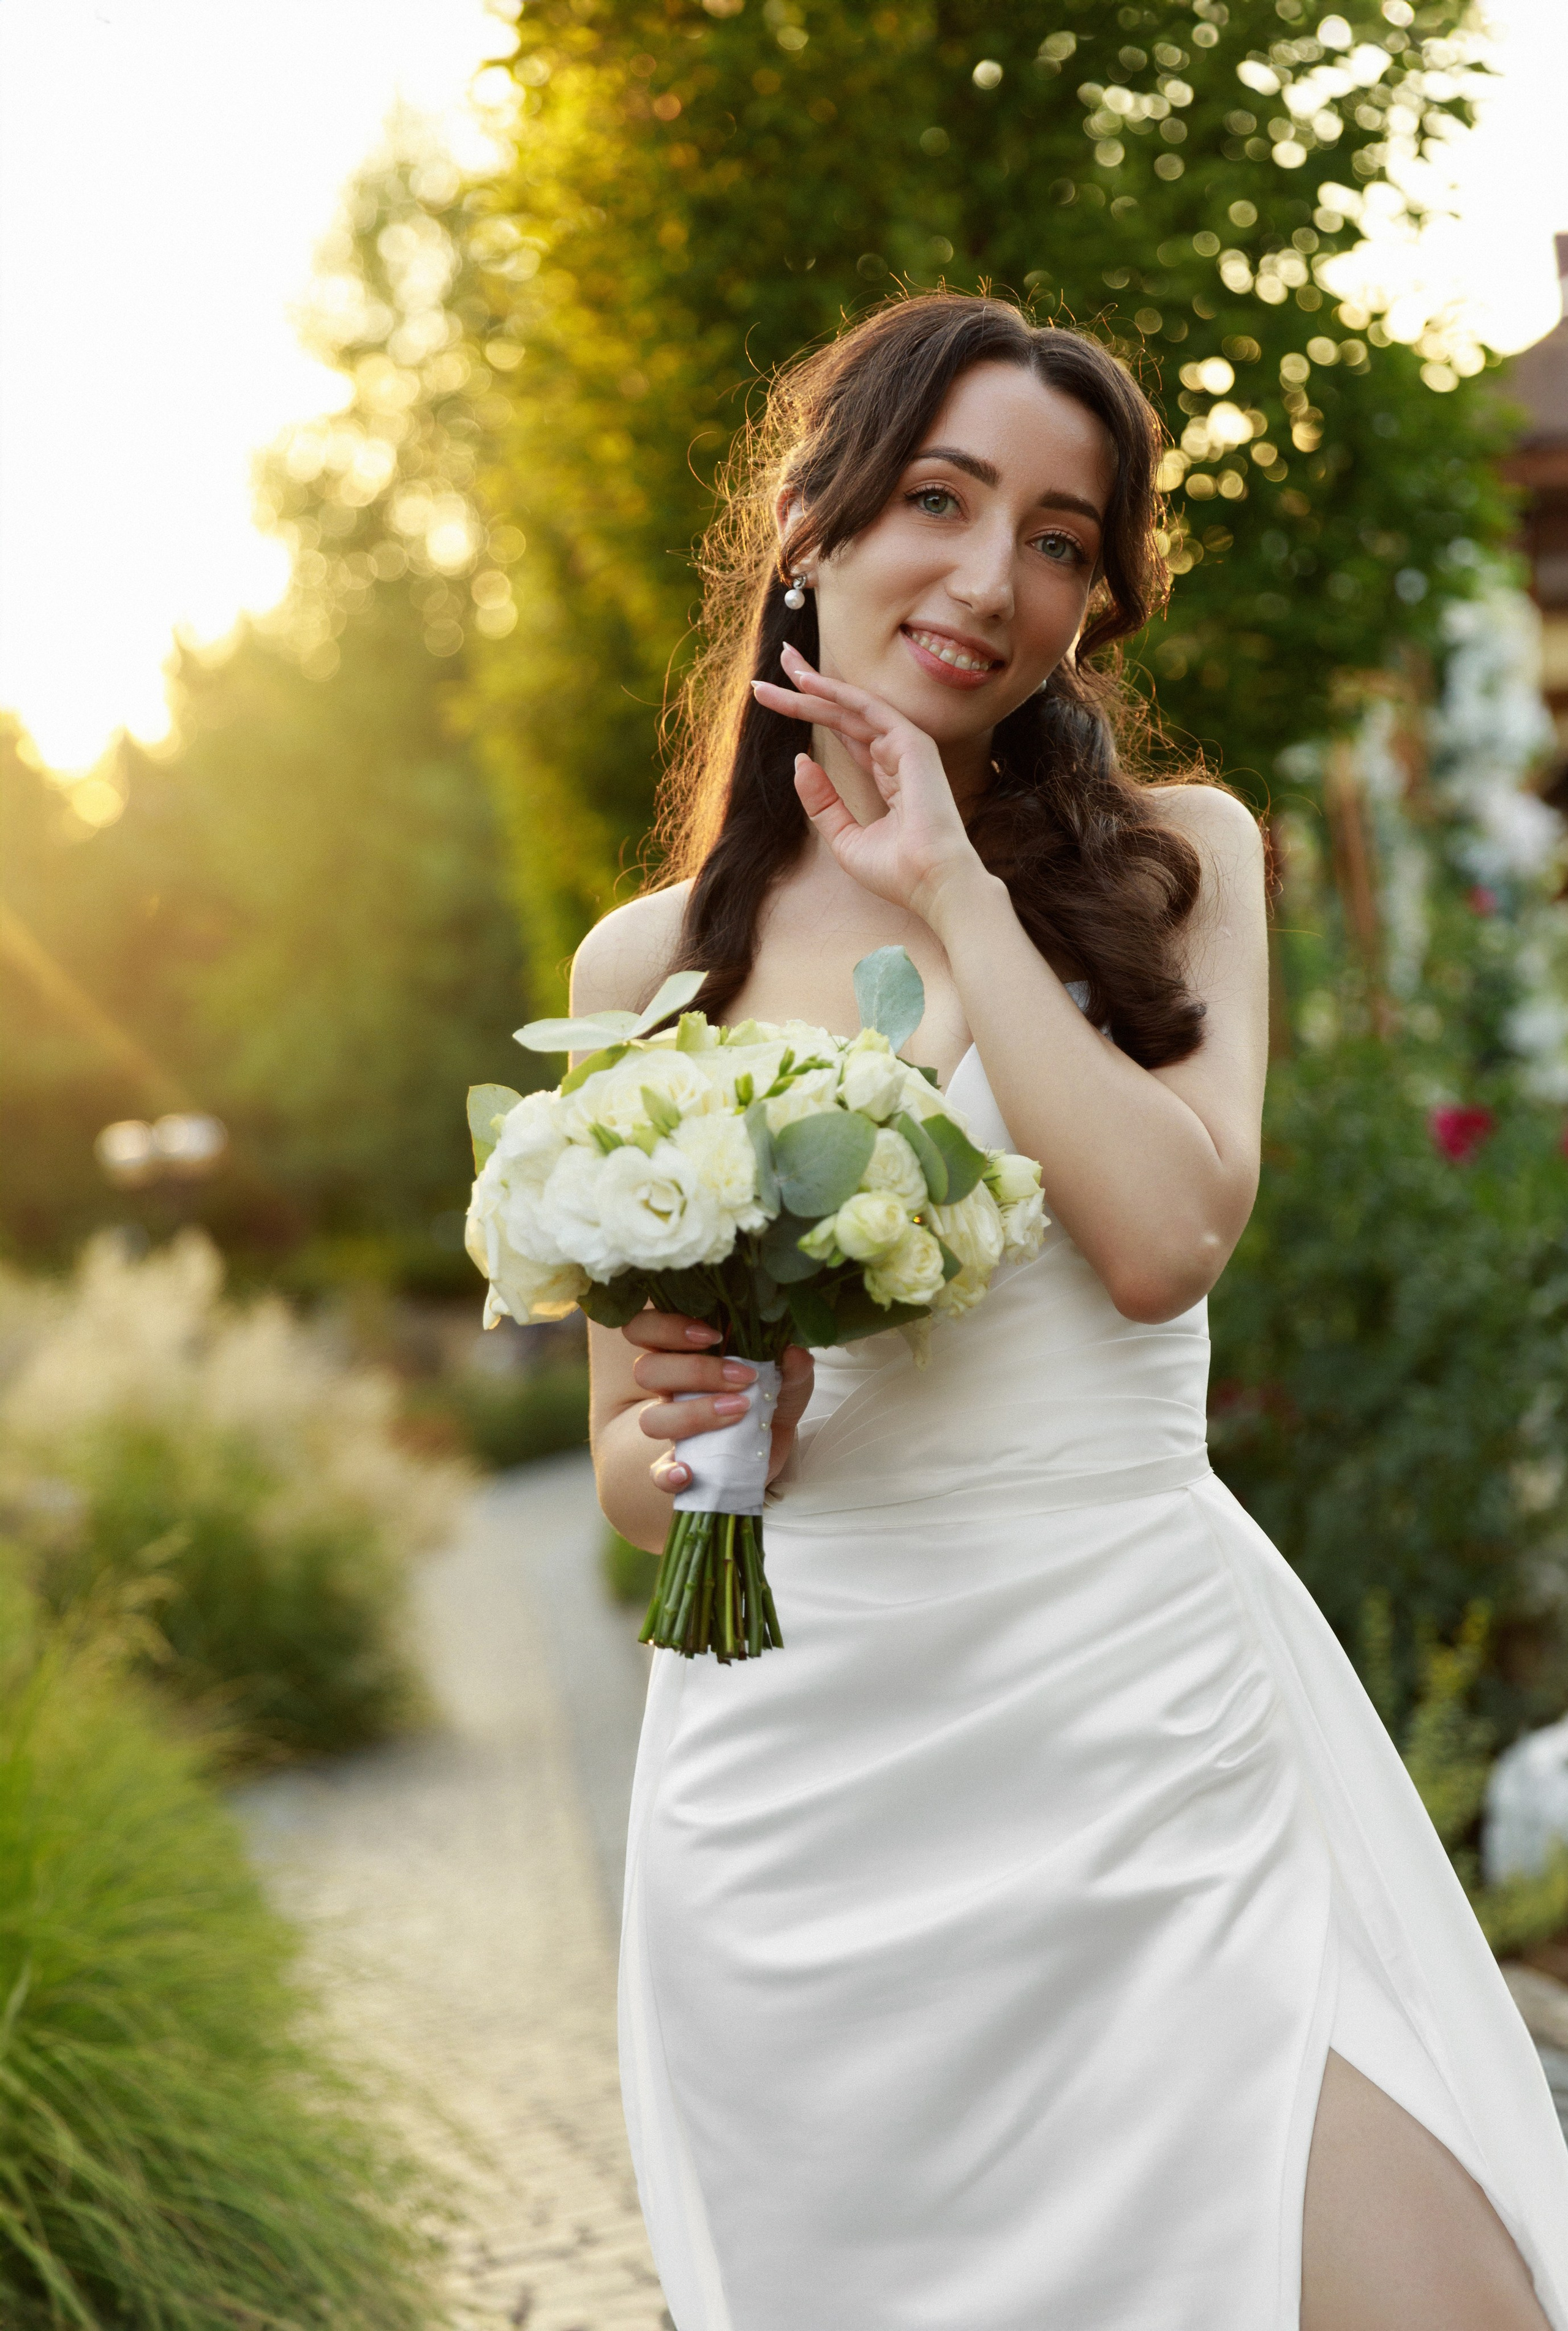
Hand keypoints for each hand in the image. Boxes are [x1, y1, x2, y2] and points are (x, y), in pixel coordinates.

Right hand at [622, 1313, 815, 1496]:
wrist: (775, 1447)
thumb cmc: (771, 1400)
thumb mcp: (789, 1380)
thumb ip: (793, 1365)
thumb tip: (793, 1352)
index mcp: (685, 1355)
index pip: (646, 1328)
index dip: (667, 1327)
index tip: (715, 1336)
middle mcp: (670, 1389)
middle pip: (646, 1370)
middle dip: (696, 1371)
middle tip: (743, 1378)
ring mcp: (672, 1428)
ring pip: (650, 1419)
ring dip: (693, 1415)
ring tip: (739, 1413)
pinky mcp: (680, 1464)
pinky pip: (656, 1473)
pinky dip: (667, 1474)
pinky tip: (688, 1473)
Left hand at [751, 642, 984, 922]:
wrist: (931, 883)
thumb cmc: (896, 871)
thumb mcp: (845, 838)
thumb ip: (822, 802)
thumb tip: (800, 761)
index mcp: (888, 777)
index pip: (844, 733)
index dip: (813, 713)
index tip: (775, 698)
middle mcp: (896, 756)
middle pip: (843, 713)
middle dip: (806, 690)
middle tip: (767, 677)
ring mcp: (906, 747)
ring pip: (850, 708)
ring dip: (814, 686)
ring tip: (782, 665)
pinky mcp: (912, 743)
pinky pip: (868, 709)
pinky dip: (838, 693)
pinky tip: (807, 683)